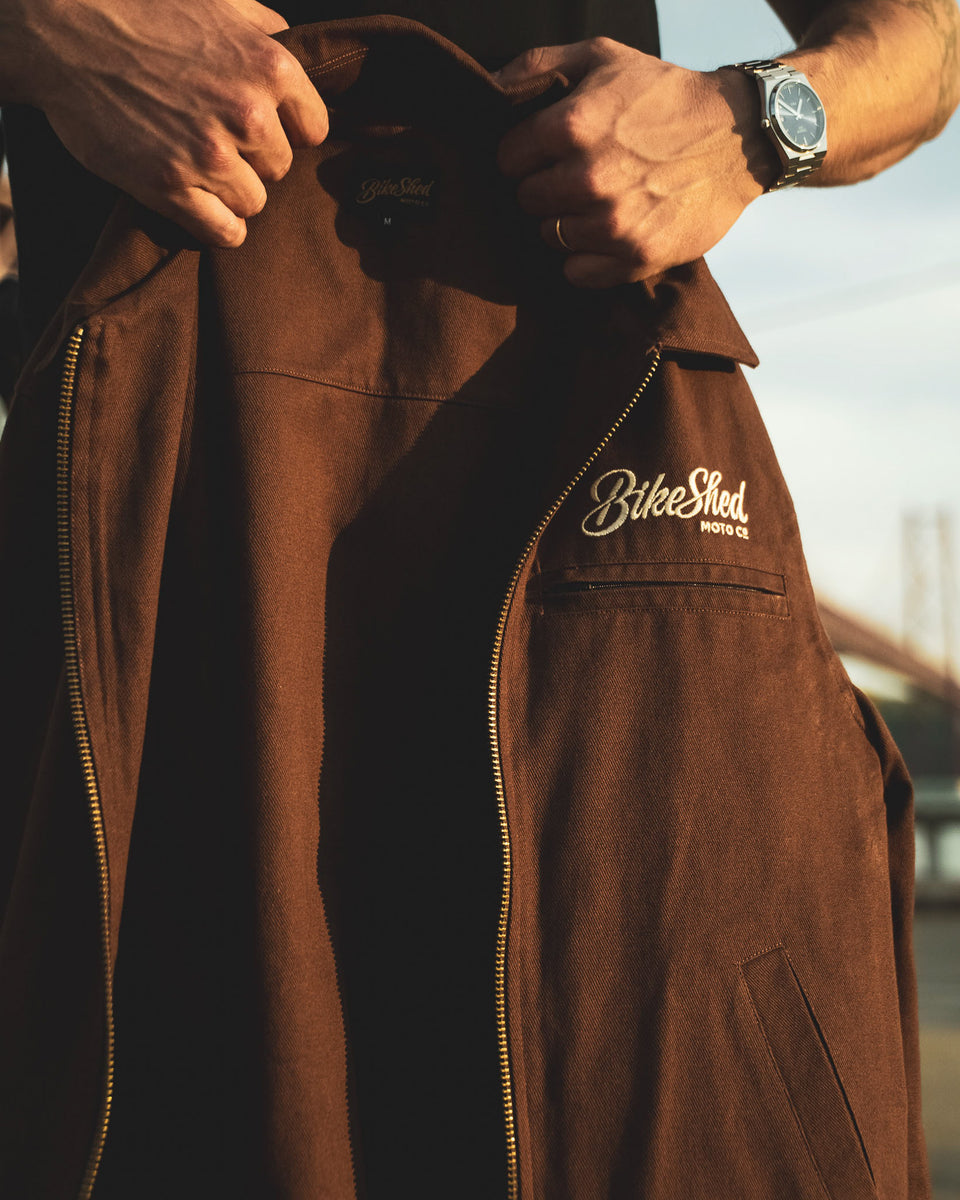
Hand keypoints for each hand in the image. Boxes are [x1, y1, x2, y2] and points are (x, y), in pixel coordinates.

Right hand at [7, 0, 328, 245]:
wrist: (63, 27)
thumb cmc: (141, 8)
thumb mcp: (216, 1)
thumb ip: (261, 27)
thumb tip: (290, 41)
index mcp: (270, 67)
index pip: (313, 130)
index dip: (287, 131)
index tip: (261, 129)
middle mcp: (247, 114)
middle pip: (280, 169)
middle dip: (253, 160)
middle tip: (216, 141)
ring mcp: (209, 154)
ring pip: (254, 203)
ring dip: (231, 193)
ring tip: (200, 168)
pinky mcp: (171, 187)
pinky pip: (225, 232)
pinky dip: (219, 227)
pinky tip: (202, 208)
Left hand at [495, 38, 774, 287]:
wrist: (738, 136)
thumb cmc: (662, 95)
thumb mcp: (601, 57)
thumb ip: (537, 66)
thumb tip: (487, 85)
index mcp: (573, 126)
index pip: (508, 159)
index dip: (524, 153)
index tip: (546, 150)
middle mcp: (589, 178)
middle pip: (527, 200)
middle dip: (544, 186)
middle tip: (576, 174)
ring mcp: (612, 223)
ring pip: (550, 236)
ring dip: (566, 221)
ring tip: (598, 199)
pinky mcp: (634, 258)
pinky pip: (576, 272)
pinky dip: (586, 258)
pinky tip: (608, 231)